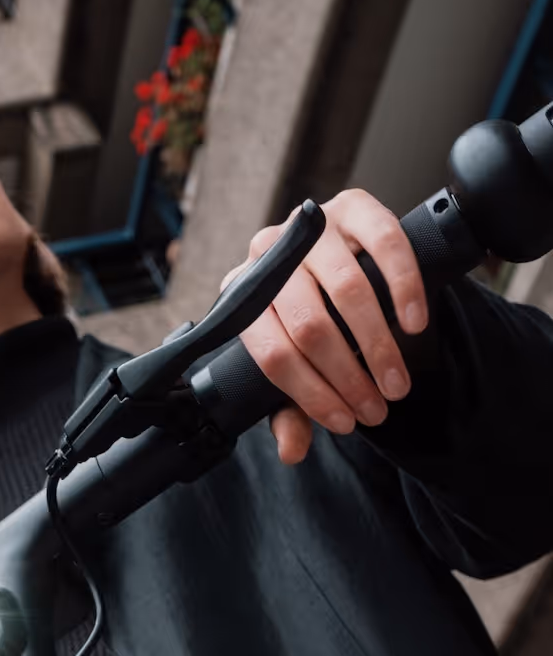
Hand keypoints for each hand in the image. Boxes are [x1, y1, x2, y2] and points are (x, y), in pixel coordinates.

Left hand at [222, 190, 428, 464]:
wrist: (336, 259)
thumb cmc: (307, 322)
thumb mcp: (293, 366)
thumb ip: (289, 408)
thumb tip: (292, 451)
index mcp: (242, 298)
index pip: (273, 355)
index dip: (311, 395)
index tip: (345, 423)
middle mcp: (268, 254)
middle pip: (309, 326)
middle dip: (348, 377)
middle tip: (377, 409)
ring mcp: (310, 225)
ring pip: (346, 290)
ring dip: (377, 345)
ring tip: (396, 382)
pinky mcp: (354, 204)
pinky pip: (384, 243)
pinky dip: (403, 287)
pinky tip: (414, 324)